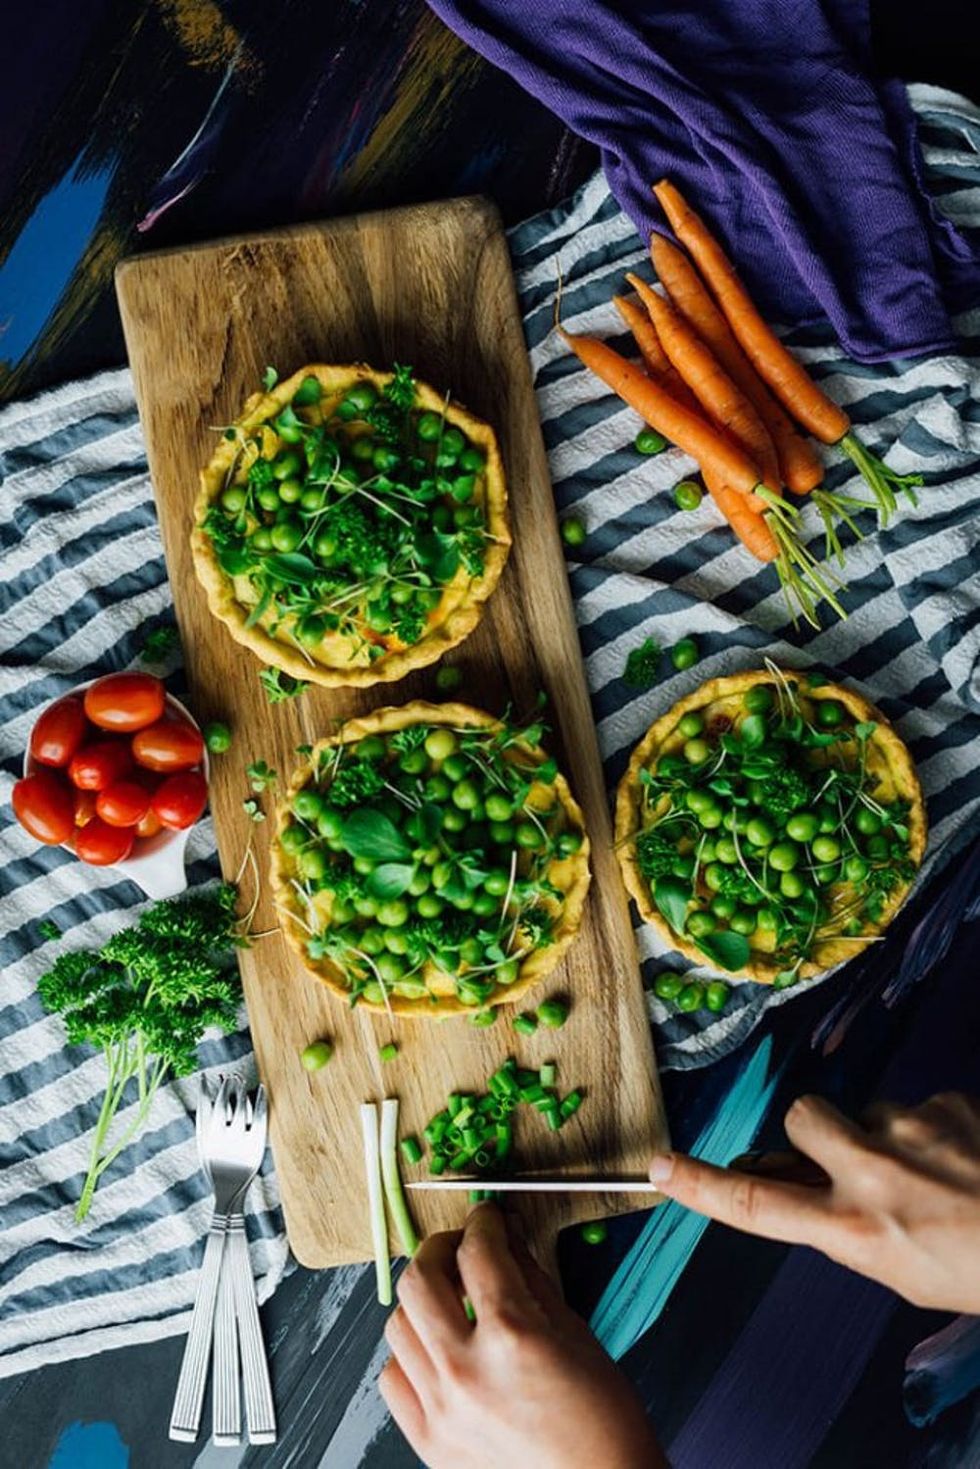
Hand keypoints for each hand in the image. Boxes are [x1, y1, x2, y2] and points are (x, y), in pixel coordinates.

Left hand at [379, 1203, 663, 1468]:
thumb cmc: (601, 1422)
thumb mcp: (575, 1333)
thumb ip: (530, 1279)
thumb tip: (507, 1241)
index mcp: (512, 1336)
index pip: (478, 1252)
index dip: (482, 1223)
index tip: (486, 1218)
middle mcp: (466, 1370)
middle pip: (419, 1278)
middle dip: (440, 1249)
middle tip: (460, 1247)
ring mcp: (441, 1409)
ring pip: (398, 1324)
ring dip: (422, 1302)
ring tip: (449, 1301)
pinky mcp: (429, 1440)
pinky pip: (393, 1378)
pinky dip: (410, 1355)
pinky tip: (437, 1352)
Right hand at [649, 1091, 979, 1312]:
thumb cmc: (973, 1267)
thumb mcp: (894, 1265)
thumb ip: (837, 1220)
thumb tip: (784, 1175)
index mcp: (856, 1231)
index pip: (758, 1203)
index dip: (702, 1185)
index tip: (659, 1166)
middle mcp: (875, 1175)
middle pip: (801, 1117)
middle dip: (816, 1132)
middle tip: (857, 1162)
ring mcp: (913, 1129)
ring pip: (865, 1109)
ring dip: (885, 1134)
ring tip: (933, 1173)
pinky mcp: (948, 1101)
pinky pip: (918, 1103)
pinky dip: (933, 1128)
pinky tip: (964, 1157)